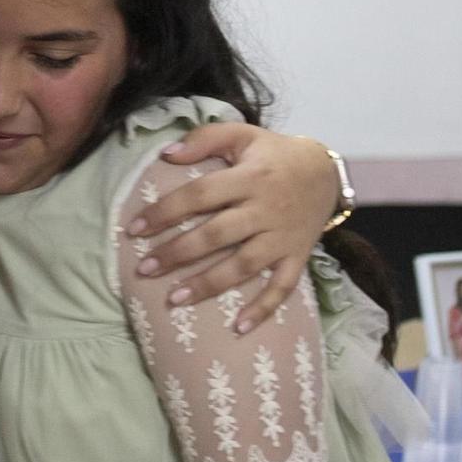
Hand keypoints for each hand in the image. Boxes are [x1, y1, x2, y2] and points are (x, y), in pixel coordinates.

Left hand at [124, 124, 339, 329]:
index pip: (199, 195)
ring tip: (173, 299)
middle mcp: (265, 209)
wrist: (328, 171)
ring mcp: (283, 236)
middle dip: (177, 253)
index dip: (165, 212)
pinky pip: (283, 286)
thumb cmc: (275, 154)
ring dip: (208, 284)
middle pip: (216, 235)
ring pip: (243, 265)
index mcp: (249, 177)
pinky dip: (264, 308)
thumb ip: (204, 138)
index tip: (133, 229)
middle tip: (144, 269)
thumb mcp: (243, 134)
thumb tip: (166, 154)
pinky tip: (239, 327)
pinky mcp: (298, 256)